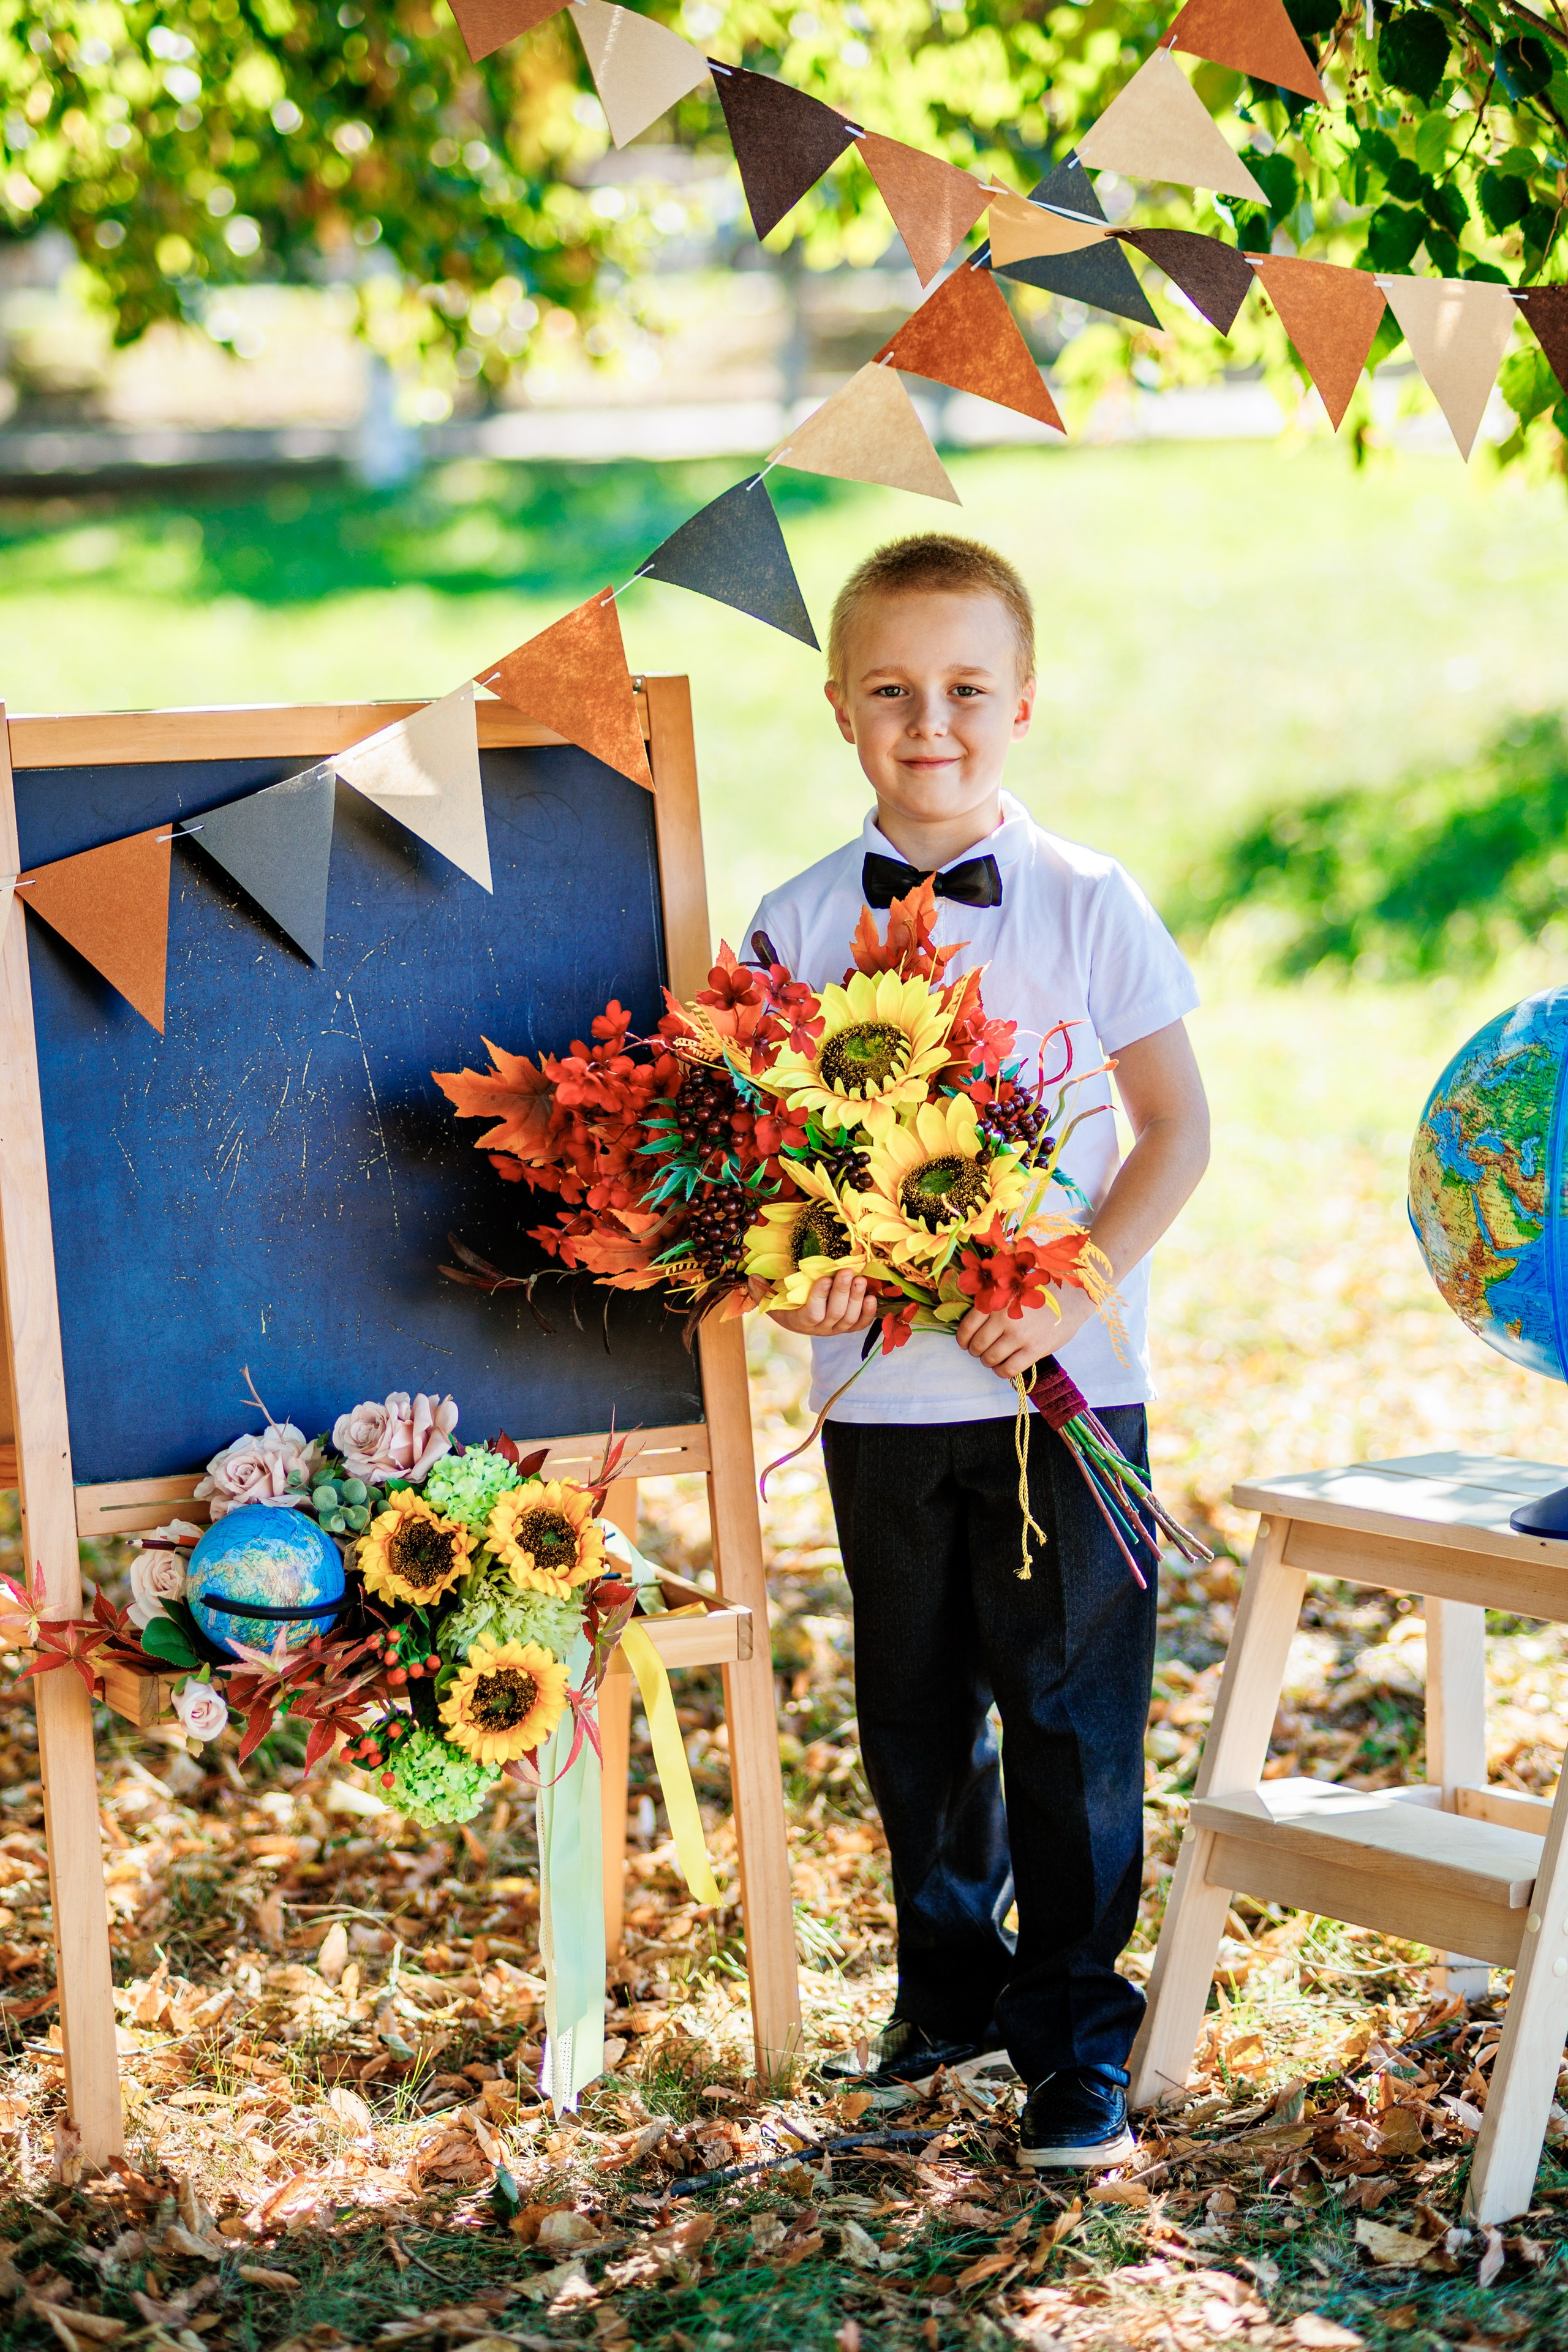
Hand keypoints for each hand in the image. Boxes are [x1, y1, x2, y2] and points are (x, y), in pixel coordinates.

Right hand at [755, 1268, 880, 1336]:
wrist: (798, 1313)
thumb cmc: (784, 1300)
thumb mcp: (769, 1295)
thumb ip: (760, 1288)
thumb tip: (752, 1278)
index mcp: (799, 1321)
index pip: (811, 1313)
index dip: (819, 1298)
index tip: (825, 1278)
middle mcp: (819, 1329)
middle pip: (834, 1314)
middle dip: (842, 1293)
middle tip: (848, 1272)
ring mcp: (835, 1329)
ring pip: (849, 1318)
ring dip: (856, 1298)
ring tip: (860, 1279)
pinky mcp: (848, 1327)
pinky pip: (860, 1324)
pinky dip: (868, 1313)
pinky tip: (872, 1296)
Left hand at [955, 1285, 1096, 1383]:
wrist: (1071, 1297)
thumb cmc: (1039, 1291)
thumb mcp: (1011, 1288)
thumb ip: (991, 1301)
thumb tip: (972, 1321)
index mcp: (995, 1301)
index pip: (968, 1326)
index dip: (963, 1339)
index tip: (965, 1343)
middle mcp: (1004, 1318)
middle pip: (977, 1345)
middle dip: (975, 1351)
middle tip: (981, 1351)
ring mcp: (1018, 1335)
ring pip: (990, 1359)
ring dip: (988, 1362)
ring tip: (993, 1359)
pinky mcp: (1034, 1350)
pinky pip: (1009, 1369)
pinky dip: (1001, 1372)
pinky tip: (1003, 1368)